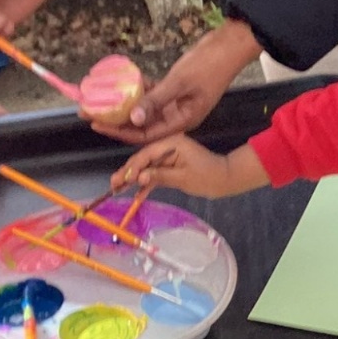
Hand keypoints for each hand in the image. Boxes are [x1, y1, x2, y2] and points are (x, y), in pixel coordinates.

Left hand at [91, 19, 260, 143]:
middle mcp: (178, 116)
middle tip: (90, 112)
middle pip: (143, 125)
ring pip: (146, 109)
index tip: (98, 124)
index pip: (146, 134)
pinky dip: (139, 91)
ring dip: (125, 105)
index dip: (121, 131)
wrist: (229, 46)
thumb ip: (156, 100)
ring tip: (100, 99)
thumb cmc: (210, 65)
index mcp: (183, 121)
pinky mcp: (176, 90)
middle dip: (117, 120)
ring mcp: (177, 103)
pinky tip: (122, 84)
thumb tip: (133, 118)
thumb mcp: (180, 83)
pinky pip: (153, 95)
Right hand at [113, 136, 233, 197]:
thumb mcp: (183, 177)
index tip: (121, 179)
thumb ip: (160, 176)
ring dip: (134, 179)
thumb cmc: (207, 177)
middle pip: (143, 160)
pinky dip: (147, 184)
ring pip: (146, 168)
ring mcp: (168, 156)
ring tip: (118, 189)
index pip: (146, 154)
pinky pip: (155, 174)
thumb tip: (139, 178)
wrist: (225, 180)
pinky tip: (136, 195)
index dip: (132, 167)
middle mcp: (167, 146)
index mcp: (171, 143)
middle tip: (113, 185)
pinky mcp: (170, 166)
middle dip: (128, 173)